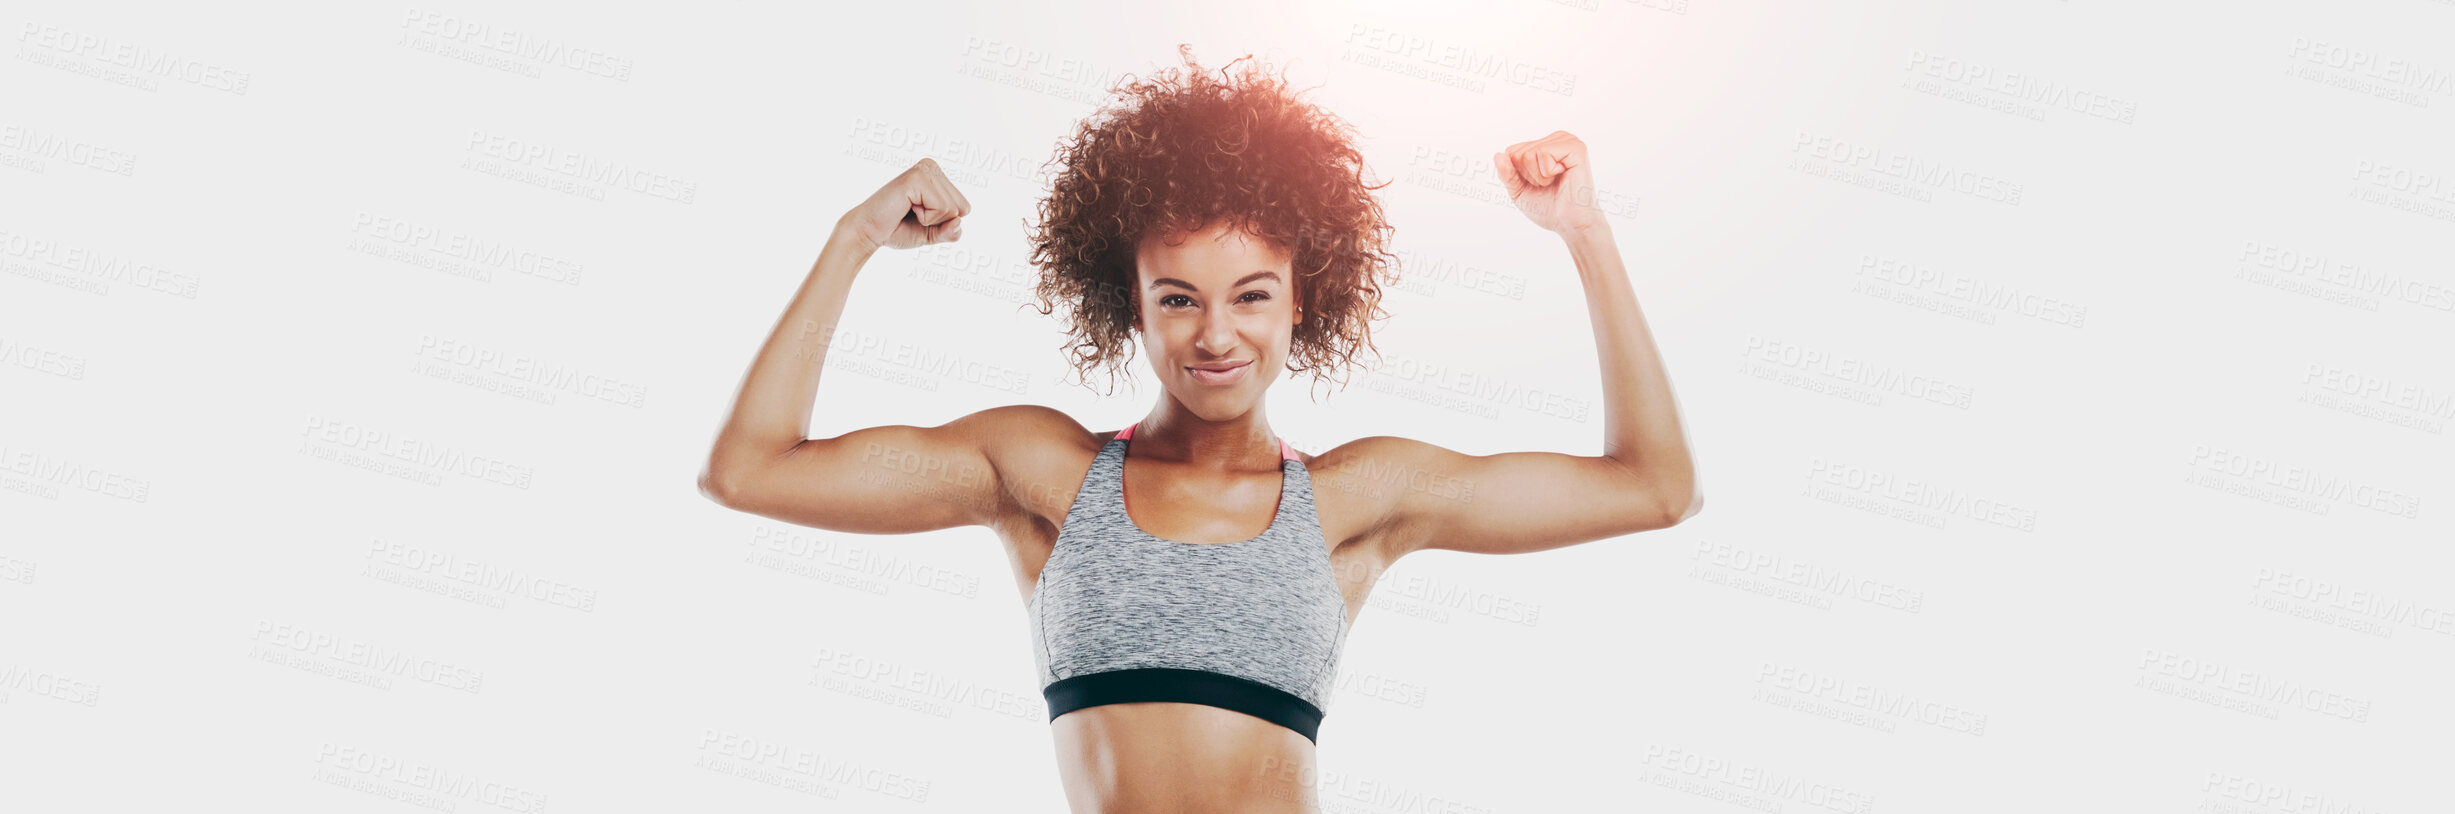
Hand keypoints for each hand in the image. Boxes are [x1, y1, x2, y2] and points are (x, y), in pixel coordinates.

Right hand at [836, 158, 971, 251]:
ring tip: (908, 210)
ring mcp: (925, 170)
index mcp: (936, 175)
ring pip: (953, 209)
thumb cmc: (897, 229)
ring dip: (931, 220)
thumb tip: (959, 221)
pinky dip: (925, 218)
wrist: (869, 232)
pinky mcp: (917, 178)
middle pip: (962, 208)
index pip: (964, 208)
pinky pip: (942, 208)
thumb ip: (950, 231)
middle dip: (939, 221)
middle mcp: (932, 167)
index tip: (919, 216)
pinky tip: (906, 208)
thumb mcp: (932, 233)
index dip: (944, 222)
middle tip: (912, 214)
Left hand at [1493, 131, 1608, 238]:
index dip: (1519, 174)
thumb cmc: (1549, 208)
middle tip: (1549, 185)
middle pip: (1519, 152)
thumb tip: (1497, 155)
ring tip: (1555, 181)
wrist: (1570, 224)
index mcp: (1546, 145)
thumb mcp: (1519, 190)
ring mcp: (1567, 141)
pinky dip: (1547, 173)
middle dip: (1528, 175)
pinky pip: (1543, 153)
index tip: (1538, 184)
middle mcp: (1557, 138)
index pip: (1512, 151)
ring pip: (1529, 153)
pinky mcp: (1575, 148)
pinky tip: (1562, 177)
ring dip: (1538, 175)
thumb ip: (1507, 173)